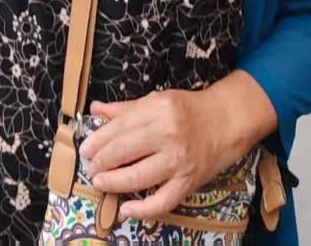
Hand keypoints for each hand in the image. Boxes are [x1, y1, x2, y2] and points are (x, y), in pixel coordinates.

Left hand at [81, 88, 236, 223]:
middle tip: (90, 168)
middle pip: (125, 151)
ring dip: (114, 183)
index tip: (85, 149)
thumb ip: (125, 108)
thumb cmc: (188, 109)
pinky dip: (142, 210)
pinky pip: (162, 201)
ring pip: (139, 177)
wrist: (225, 121)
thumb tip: (95, 110)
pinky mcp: (188, 182)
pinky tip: (126, 209)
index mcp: (158, 109)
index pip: (119, 127)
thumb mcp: (157, 100)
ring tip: (100, 183)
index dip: (98, 140)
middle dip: (101, 162)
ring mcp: (178, 161)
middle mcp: (167, 134)